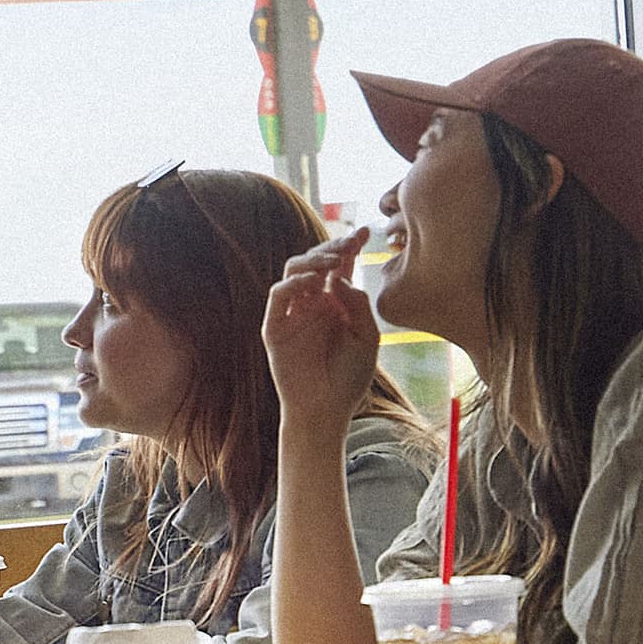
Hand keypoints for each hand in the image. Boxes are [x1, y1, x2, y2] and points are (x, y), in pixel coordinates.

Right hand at [262, 227, 379, 431]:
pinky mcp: (275, 328)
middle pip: (316, 262)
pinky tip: (313, 283)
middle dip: (332, 248)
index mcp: (336, 304)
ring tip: (333, 262)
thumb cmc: (349, 379)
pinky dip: (293, 284)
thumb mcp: (367, 338)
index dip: (350, 246)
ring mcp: (293, 314)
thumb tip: (338, 276)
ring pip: (295, 271)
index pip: (340, 266)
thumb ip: (358, 304)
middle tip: (349, 244)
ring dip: (313, 261)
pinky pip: (278, 296)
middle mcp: (313, 303)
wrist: (326, 411)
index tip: (365, 231)